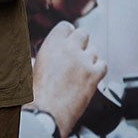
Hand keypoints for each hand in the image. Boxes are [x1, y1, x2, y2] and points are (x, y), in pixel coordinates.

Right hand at [28, 21, 106, 137]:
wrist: (46, 111)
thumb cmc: (36, 92)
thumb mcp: (34, 67)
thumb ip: (44, 57)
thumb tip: (45, 57)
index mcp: (52, 44)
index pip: (66, 26)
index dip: (67, 34)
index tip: (68, 39)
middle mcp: (69, 49)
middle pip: (83, 34)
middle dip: (81, 42)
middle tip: (76, 52)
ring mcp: (84, 61)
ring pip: (94, 49)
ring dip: (89, 57)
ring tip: (81, 68)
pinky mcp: (94, 75)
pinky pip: (103, 64)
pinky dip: (98, 68)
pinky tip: (92, 74)